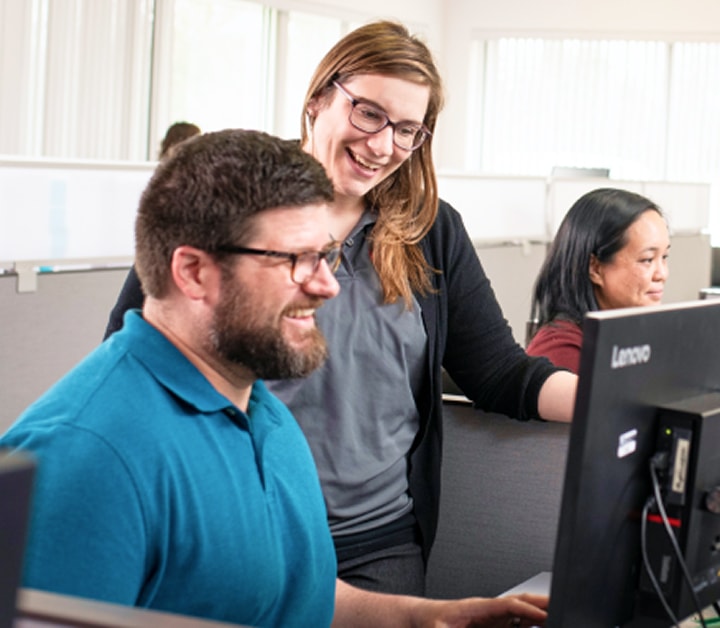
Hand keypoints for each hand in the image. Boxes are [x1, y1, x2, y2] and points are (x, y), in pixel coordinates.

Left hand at [410, 593, 547, 627]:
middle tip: (563, 607)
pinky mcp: (493, 625)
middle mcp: (489, 610)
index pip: (508, 605)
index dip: (527, 611)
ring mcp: (493, 617)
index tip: (543, 617)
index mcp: (478, 607)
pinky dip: (532, 624)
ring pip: (522, 612)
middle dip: (542, 603)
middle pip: (520, 602)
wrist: (422, 618)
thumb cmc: (431, 622)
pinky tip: (543, 626)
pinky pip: (516, 623)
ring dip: (541, 613)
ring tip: (560, 615)